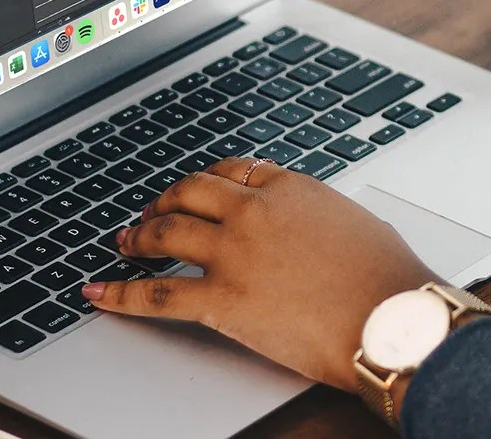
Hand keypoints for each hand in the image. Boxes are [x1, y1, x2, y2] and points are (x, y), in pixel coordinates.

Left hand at [85, 158, 439, 388]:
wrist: (391, 318)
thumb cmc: (389, 278)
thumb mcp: (357, 224)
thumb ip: (320, 216)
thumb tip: (312, 226)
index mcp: (291, 188)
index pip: (233, 171)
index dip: (207, 181)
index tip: (197, 191)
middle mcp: (255, 211)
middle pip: (191, 192)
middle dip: (165, 200)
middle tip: (151, 211)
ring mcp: (234, 252)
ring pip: (166, 232)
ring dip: (139, 236)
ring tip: (126, 242)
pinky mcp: (221, 299)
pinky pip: (156, 293)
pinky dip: (120, 293)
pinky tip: (100, 293)